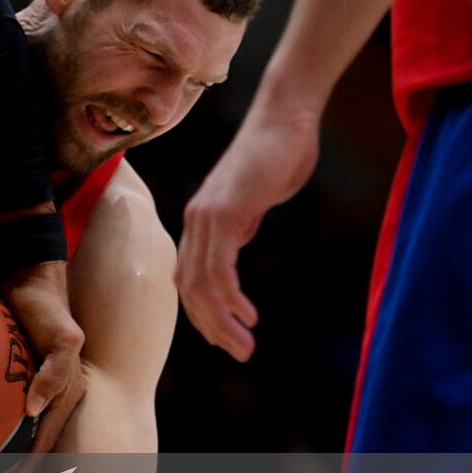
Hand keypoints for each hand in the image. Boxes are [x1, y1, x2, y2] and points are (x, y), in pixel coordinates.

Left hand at [3, 261, 85, 449]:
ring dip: (2, 462)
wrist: (30, 277)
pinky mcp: (20, 380)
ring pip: (17, 439)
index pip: (44, 448)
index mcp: (67, 395)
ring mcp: (36, 391)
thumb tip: (33, 412)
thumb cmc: (47, 307)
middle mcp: (53, 399)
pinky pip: (5, 416)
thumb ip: (53, 374)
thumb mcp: (62, 339)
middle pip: (32, 451)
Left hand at [177, 100, 321, 361]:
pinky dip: (229, 297)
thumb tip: (234, 247)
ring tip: (245, 345)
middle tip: (238, 353)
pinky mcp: (225, 212)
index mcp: (198, 221)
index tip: (226, 336)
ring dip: (222, 322)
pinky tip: (247, 314)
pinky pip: (218, 267)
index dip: (203, 313)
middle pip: (189, 289)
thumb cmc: (274, 157)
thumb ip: (238, 226)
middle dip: (212, 328)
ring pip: (201, 285)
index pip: (187, 279)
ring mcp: (206, 216)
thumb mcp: (251, 201)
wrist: (283, 119)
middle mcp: (194, 221)